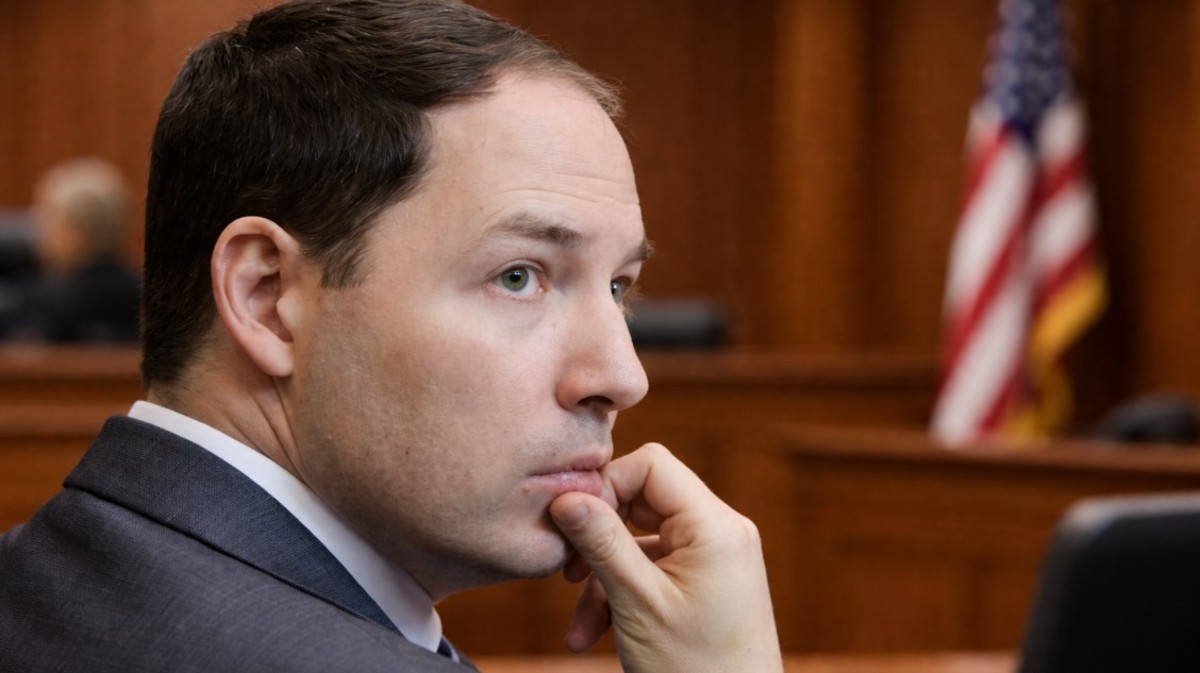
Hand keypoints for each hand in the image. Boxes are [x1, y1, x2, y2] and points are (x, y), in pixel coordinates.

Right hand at [549, 443, 782, 672]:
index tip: (569, 520)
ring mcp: (716, 558)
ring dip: (604, 578)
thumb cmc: (696, 671)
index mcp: (715, 526)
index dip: (606, 484)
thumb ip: (602, 544)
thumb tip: (565, 495)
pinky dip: (622, 595)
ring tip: (579, 628)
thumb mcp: (637, 604)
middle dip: (599, 537)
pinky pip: (654, 570)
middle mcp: (722, 532)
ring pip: (641, 541)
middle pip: (643, 499)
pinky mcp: (706, 583)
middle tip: (564, 568)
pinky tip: (593, 635)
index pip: (652, 464)